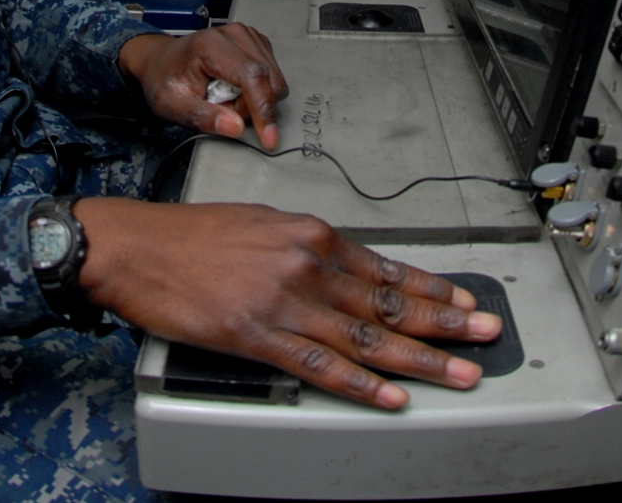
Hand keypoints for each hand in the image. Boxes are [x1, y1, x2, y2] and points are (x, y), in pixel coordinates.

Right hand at [76, 199, 499, 409]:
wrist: (136, 246)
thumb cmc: (190, 235)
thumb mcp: (262, 224)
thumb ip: (308, 250)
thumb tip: (347, 272)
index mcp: (310, 234)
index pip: (387, 266)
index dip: (433, 288)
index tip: (464, 301)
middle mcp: (306, 264)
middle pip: (389, 301)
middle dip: (445, 322)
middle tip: (485, 334)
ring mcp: (285, 302)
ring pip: (367, 336)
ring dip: (419, 359)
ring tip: (458, 372)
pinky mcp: (258, 336)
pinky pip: (321, 365)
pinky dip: (361, 384)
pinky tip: (389, 396)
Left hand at [119, 23, 287, 147]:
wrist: (160, 62)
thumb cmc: (165, 79)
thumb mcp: (173, 105)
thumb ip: (204, 117)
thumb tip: (235, 127)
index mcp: (211, 45)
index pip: (252, 76)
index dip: (264, 109)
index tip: (269, 137)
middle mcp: (233, 35)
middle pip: (268, 80)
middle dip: (252, 107)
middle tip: (222, 108)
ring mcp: (246, 36)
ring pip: (273, 79)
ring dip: (254, 99)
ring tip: (224, 96)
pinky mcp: (255, 42)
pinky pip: (272, 75)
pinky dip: (257, 90)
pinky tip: (234, 88)